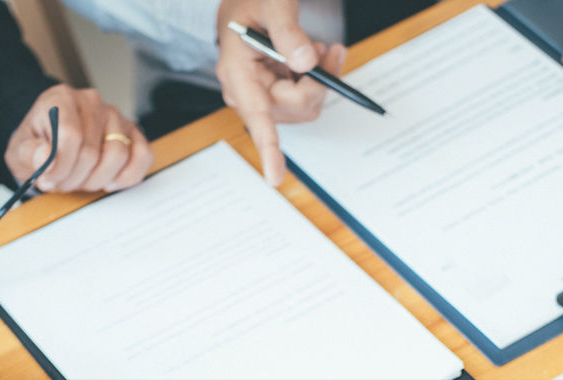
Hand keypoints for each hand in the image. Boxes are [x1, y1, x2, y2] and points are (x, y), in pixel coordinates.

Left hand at [4, 84, 151, 192]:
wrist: (51, 145)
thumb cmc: (38, 148)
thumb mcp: (19, 153)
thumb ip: (29, 154)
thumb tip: (46, 156)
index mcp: (61, 99)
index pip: (70, 135)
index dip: (60, 166)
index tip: (49, 180)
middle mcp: (91, 102)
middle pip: (92, 152)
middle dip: (75, 177)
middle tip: (63, 182)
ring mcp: (115, 117)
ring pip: (118, 155)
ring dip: (98, 179)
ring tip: (82, 180)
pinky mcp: (132, 133)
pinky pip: (143, 155)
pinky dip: (128, 175)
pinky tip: (109, 181)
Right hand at [216, 0, 345, 184]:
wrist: (248, 1)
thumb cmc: (254, 0)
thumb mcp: (272, 3)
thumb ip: (287, 31)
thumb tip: (306, 65)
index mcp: (236, 72)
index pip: (256, 117)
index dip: (268, 149)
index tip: (275, 178)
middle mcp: (245, 93)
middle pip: (295, 107)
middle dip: (318, 81)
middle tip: (326, 47)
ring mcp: (260, 98)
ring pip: (306, 106)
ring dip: (321, 78)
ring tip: (316, 46)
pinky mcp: (274, 97)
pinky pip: (306, 100)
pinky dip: (318, 78)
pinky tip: (312, 55)